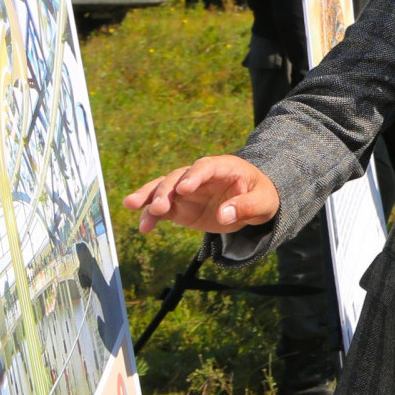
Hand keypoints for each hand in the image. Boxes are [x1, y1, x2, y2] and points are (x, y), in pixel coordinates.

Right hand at [122, 155, 280, 233]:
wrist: (252, 202)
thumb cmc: (260, 196)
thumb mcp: (263, 202)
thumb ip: (245, 207)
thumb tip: (224, 215)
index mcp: (223, 167)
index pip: (205, 167)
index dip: (194, 176)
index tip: (184, 189)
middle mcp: (199, 175)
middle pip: (178, 177)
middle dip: (166, 190)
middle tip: (157, 207)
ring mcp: (186, 190)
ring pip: (163, 189)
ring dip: (148, 197)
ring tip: (132, 206)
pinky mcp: (179, 206)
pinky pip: (162, 209)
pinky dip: (150, 216)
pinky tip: (143, 227)